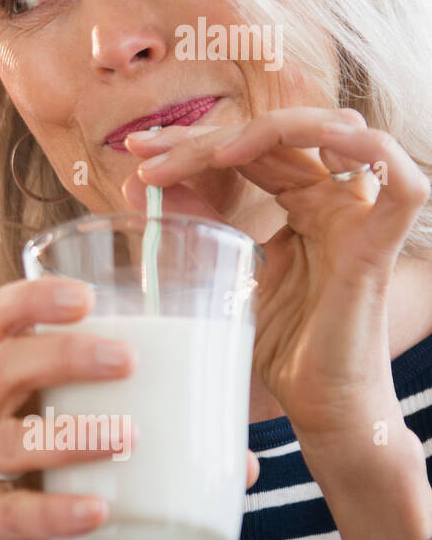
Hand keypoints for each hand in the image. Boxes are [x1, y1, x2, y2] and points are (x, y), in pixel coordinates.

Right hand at [0, 277, 259, 539]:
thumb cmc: (48, 482)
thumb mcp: (79, 441)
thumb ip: (149, 433)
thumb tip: (245, 458)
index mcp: (1, 378)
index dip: (33, 298)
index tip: (87, 296)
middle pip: (7, 363)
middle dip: (66, 355)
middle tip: (129, 361)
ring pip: (12, 439)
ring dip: (73, 434)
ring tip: (129, 437)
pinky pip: (14, 512)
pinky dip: (57, 511)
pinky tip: (98, 510)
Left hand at [124, 106, 431, 441]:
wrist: (316, 409)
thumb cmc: (277, 348)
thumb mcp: (221, 274)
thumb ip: (192, 224)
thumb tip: (138, 181)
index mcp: (300, 202)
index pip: (248, 148)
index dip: (192, 140)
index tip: (136, 149)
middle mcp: (333, 200)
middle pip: (278, 136)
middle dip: (208, 135)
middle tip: (147, 152)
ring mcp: (360, 218)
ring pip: (335, 133)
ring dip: (272, 130)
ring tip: (215, 152)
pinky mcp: (380, 246)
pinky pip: (403, 184)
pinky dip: (367, 149)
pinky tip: (307, 144)